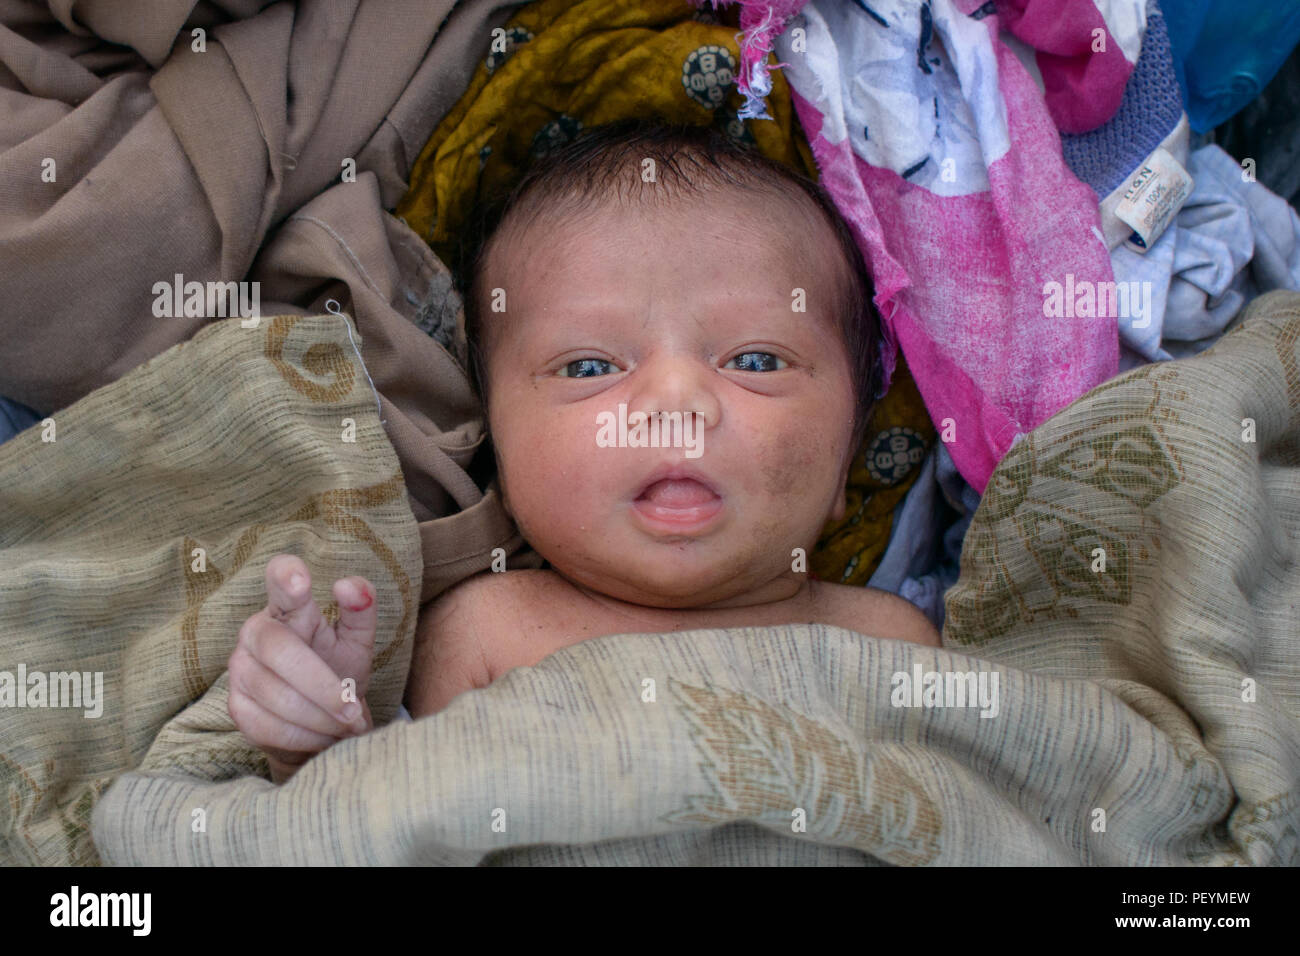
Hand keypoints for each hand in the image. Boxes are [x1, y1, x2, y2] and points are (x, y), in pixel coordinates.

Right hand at [228, 554, 377, 782]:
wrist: (321, 719)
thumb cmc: (339, 669)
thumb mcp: (357, 640)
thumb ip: (361, 608)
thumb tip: (349, 587)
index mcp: (287, 608)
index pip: (278, 580)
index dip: (285, 578)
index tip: (301, 580)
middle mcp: (255, 633)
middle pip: (280, 651)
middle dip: (323, 687)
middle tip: (353, 711)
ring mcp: (239, 669)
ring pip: (276, 695)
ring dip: (319, 717)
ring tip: (347, 725)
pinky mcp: (235, 706)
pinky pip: (266, 726)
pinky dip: (303, 737)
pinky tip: (323, 736)